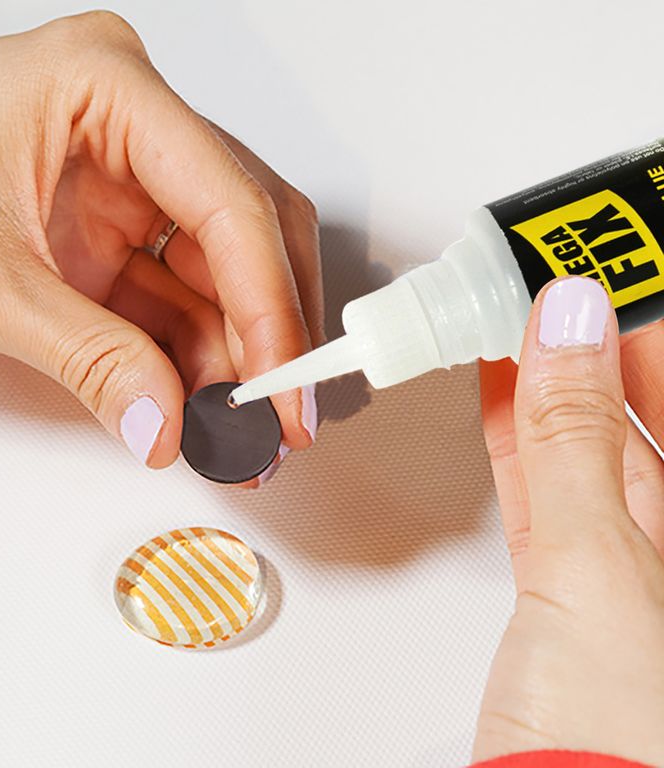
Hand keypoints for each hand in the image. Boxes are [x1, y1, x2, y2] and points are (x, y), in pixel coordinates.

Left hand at [0, 12, 322, 472]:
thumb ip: (88, 357)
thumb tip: (165, 424)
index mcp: (106, 88)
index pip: (229, 203)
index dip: (270, 306)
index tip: (284, 387)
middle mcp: (133, 127)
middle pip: (246, 233)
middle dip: (268, 334)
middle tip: (282, 414)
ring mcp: (126, 182)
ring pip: (222, 273)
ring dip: (237, 355)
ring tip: (241, 431)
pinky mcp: (112, 233)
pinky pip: (177, 296)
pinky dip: (196, 355)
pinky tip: (204, 405)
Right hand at [475, 276, 663, 764]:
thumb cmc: (626, 742)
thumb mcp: (603, 561)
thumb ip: (578, 438)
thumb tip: (572, 322)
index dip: (651, 322)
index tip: (613, 262)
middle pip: (648, 407)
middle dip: (601, 336)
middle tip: (559, 274)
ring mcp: (623, 558)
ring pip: (588, 439)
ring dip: (550, 374)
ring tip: (519, 312)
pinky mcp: (562, 578)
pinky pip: (543, 481)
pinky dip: (516, 429)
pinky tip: (498, 383)